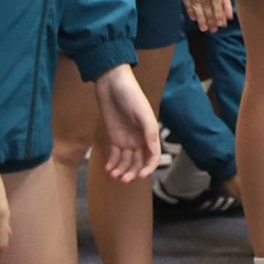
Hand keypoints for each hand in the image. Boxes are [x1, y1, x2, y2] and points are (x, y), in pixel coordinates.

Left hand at [93, 64, 160, 181]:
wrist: (112, 84)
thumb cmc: (131, 95)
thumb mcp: (142, 112)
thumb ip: (149, 132)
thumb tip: (154, 151)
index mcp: (150, 133)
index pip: (153, 156)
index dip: (149, 168)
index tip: (142, 176)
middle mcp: (140, 138)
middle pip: (139, 162)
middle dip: (133, 172)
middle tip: (124, 180)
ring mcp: (127, 139)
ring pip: (127, 161)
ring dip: (122, 170)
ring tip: (114, 175)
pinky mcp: (115, 137)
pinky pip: (115, 155)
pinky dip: (112, 164)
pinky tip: (108, 169)